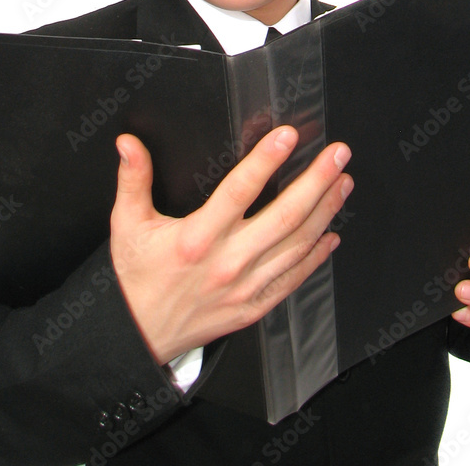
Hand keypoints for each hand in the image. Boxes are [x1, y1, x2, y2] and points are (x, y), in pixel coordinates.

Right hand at [110, 125, 352, 365]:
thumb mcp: (127, 223)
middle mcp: (227, 262)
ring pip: (296, 246)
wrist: (138, 334)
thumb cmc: (136, 276)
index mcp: (197, 237)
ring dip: (325, 212)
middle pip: (283, 217)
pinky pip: (293, 279)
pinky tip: (331, 235)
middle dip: (316, 181)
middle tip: (338, 154)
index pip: (239, 191)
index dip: (266, 161)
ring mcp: (245, 287)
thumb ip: (132, 179)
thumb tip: (128, 143)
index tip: (287, 136)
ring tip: (343, 183)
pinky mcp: (254, 306)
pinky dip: (315, 257)